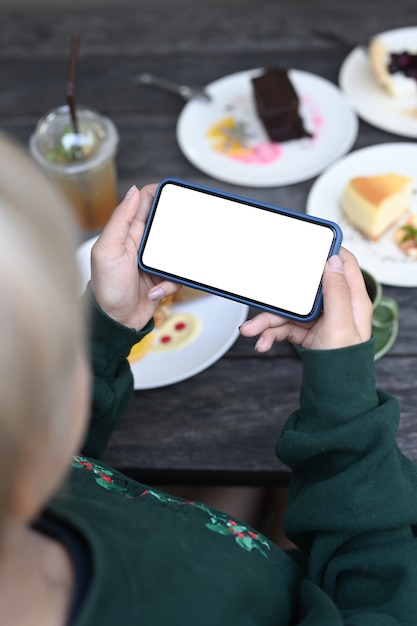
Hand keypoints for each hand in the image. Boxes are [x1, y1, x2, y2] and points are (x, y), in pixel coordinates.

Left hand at [90, 184, 179, 330]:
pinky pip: (177, 274)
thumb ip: (120, 220)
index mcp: (126, 231)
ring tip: (159, 275)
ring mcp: (153, 261)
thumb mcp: (108, 250)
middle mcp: (141, 243)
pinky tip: (156, 290)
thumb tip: (133, 191)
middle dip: (176, 232)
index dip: (160, 193)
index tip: (174, 193)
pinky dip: (171, 283)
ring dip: (173, 263)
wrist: (115, 322)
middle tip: (173, 243)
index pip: (145, 202)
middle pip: (167, 225)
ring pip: (177, 251)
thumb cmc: (106, 289)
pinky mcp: (162, 278)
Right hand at [240, 247, 372, 351]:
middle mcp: (336, 306)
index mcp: (352, 299)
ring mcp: (320, 320)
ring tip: (250, 332)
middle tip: (262, 295)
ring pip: (289, 310)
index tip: (307, 243)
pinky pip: (284, 327)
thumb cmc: (345, 363)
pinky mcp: (307, 332)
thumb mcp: (341, 325)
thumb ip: (336, 292)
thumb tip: (332, 261)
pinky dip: (270, 334)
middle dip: (280, 294)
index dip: (327, 250)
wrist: (335, 393)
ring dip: (267, 320)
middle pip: (305, 287)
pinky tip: (261, 343)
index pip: (343, 263)